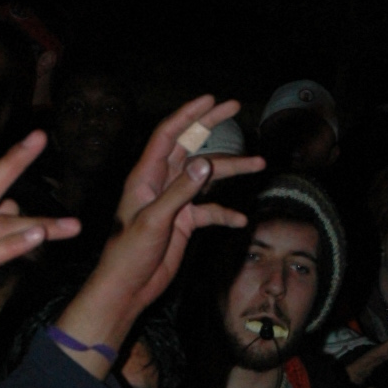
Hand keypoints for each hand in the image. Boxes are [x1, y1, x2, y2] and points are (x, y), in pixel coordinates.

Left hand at [63, 100, 262, 356]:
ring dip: (230, 170)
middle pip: (189, 146)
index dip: (188, 115)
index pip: (168, 135)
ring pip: (205, 177)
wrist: (128, 286)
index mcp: (146, 175)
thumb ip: (180, 192)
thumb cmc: (129, 253)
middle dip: (211, 126)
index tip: (211, 100)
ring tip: (259, 164)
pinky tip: (241, 220)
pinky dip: (225, 213)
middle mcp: (160, 182)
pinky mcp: (183, 221)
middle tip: (234, 107)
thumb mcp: (155, 220)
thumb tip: (205, 164)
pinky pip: (209, 210)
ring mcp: (173, 201)